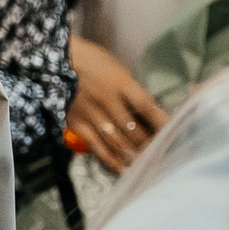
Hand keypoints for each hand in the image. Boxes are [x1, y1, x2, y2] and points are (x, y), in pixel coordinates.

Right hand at [66, 34, 167, 172]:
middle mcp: (106, 100)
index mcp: (120, 83)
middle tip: (162, 156)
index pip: (147, 108)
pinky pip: (97, 147)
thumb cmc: (92, 61)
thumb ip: (133, 91)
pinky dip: (112, 161)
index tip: (175, 136)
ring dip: (134, 156)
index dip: (162, 125)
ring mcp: (90, 114)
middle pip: (134, 131)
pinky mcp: (76, 123)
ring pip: (118, 143)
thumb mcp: (117, 69)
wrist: (53, 59)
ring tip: (147, 166)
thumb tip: (152, 115)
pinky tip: (124, 170)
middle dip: (150, 146)